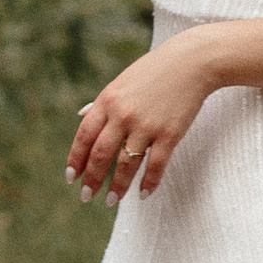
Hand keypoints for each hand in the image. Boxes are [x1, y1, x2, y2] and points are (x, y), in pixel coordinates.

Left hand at [65, 33, 219, 202]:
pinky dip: (148, 182)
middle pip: (100, 154)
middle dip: (92, 179)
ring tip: (111, 201)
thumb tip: (81, 115)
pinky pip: (155, 165)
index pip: (84, 137)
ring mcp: (146, 125)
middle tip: (87, 196)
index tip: (71, 177)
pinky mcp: (169, 134)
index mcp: (107, 100)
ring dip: (117, 186)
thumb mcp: (121, 82)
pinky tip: (143, 194)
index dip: (76, 159)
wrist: (192, 61)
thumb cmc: (155, 70)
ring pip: (126, 164)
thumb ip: (101, 102)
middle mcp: (122, 115)